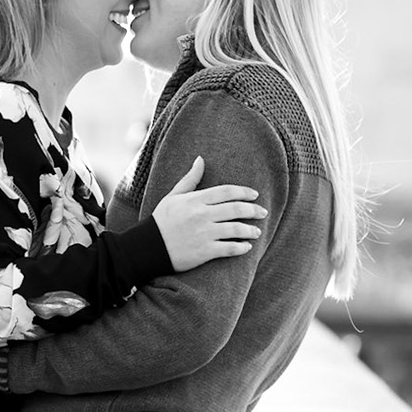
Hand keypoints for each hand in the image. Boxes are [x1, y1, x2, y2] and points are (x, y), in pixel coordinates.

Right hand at [152, 155, 266, 271]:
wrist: (147, 248)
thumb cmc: (161, 221)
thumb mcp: (173, 196)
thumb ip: (190, 179)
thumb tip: (201, 159)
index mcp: (195, 200)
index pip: (226, 191)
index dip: (244, 192)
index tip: (255, 195)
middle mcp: (202, 215)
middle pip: (235, 209)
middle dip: (253, 210)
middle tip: (263, 212)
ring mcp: (204, 234)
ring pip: (236, 229)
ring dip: (250, 230)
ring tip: (257, 231)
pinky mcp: (204, 252)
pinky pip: (229, 248)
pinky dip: (242, 248)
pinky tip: (247, 247)